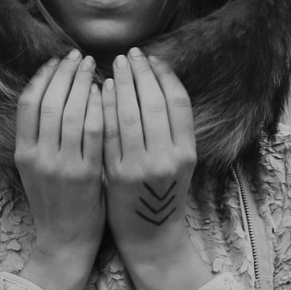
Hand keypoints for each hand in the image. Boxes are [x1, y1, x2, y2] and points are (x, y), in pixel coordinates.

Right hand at [15, 50, 104, 289]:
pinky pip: (95, 132)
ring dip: (84, 83)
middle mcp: (39, 156)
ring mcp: (63, 166)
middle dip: (66, 73)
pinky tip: (104, 92)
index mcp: (23, 152)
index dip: (44, 76)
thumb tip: (54, 89)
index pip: (29, 102)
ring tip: (93, 66)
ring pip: (73, 112)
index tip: (58, 60)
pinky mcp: (87, 174)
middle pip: (51, 101)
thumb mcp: (34, 166)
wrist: (65, 240)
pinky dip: (99, 107)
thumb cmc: (54, 199)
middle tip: (79, 56)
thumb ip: (39, 134)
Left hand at [102, 47, 210, 289]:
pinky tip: (104, 89)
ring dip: (123, 84)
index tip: (153, 58)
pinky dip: (107, 106)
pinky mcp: (115, 174)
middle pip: (153, 103)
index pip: (178, 102)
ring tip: (117, 64)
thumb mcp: (179, 160)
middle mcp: (167, 158)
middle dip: (141, 73)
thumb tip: (156, 80)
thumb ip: (171, 127)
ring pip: (130, 114)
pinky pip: (109, 132)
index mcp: (187, 152)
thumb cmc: (162, 192)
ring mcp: (140, 166)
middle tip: (132, 53)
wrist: (149, 235)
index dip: (165, 76)